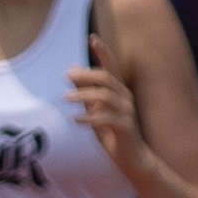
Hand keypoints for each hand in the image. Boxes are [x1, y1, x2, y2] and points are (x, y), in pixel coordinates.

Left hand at [69, 34, 145, 174]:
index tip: (92, 37)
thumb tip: (71, 73)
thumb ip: (85, 94)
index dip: (103, 52)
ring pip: (105, 96)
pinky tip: (76, 120)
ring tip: (66, 99)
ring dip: (84, 95)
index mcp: (118, 92)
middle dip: (86, 75)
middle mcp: (125, 98)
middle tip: (66, 76)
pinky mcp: (125, 128)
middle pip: (107, 79)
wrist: (131, 160)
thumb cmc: (111, 134)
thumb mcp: (94, 112)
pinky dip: (90, 117)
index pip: (111, 67)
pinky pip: (107, 118)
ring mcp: (127, 112)